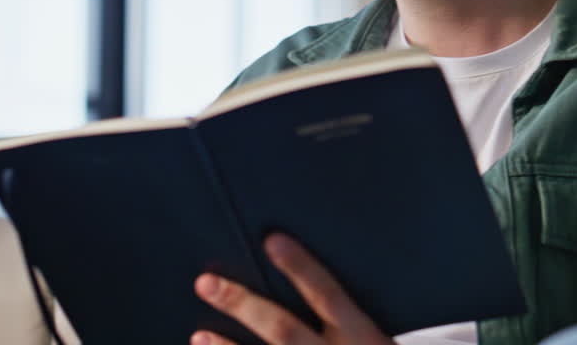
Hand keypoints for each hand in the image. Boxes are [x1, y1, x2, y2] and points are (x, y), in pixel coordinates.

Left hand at [191, 232, 393, 344]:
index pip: (327, 295)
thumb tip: (293, 268)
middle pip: (283, 329)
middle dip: (243, 305)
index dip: (300, 267)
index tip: (272, 241)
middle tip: (206, 282)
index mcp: (363, 338)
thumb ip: (346, 318)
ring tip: (199, 335)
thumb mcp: (377, 341)